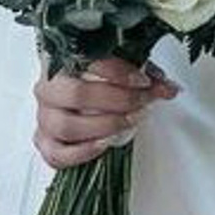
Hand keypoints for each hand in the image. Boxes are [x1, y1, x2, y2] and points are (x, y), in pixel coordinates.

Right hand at [34, 56, 175, 169]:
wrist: (77, 95)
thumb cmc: (99, 79)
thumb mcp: (123, 68)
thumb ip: (145, 74)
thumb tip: (169, 88)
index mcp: (63, 60)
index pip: (85, 61)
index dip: (118, 72)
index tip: (144, 81)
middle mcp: (48, 88)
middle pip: (75, 95)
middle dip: (117, 100)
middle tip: (142, 102)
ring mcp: (44, 116)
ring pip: (65, 126)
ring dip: (104, 126)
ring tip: (129, 122)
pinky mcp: (44, 141)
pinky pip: (55, 154)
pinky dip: (81, 153)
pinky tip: (104, 144)